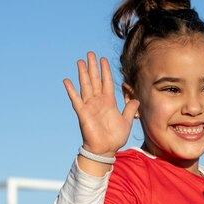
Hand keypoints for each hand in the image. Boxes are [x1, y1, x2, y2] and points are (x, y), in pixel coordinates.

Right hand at [63, 52, 138, 169]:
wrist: (105, 150)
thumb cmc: (115, 138)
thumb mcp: (126, 121)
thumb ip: (130, 109)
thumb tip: (136, 99)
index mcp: (109, 102)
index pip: (107, 82)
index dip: (105, 71)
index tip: (103, 59)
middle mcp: (98, 101)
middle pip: (95, 80)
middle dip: (93, 67)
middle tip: (90, 53)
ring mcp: (89, 106)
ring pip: (86, 86)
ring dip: (83, 74)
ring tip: (80, 61)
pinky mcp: (82, 113)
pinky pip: (76, 99)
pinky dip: (71, 90)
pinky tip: (67, 81)